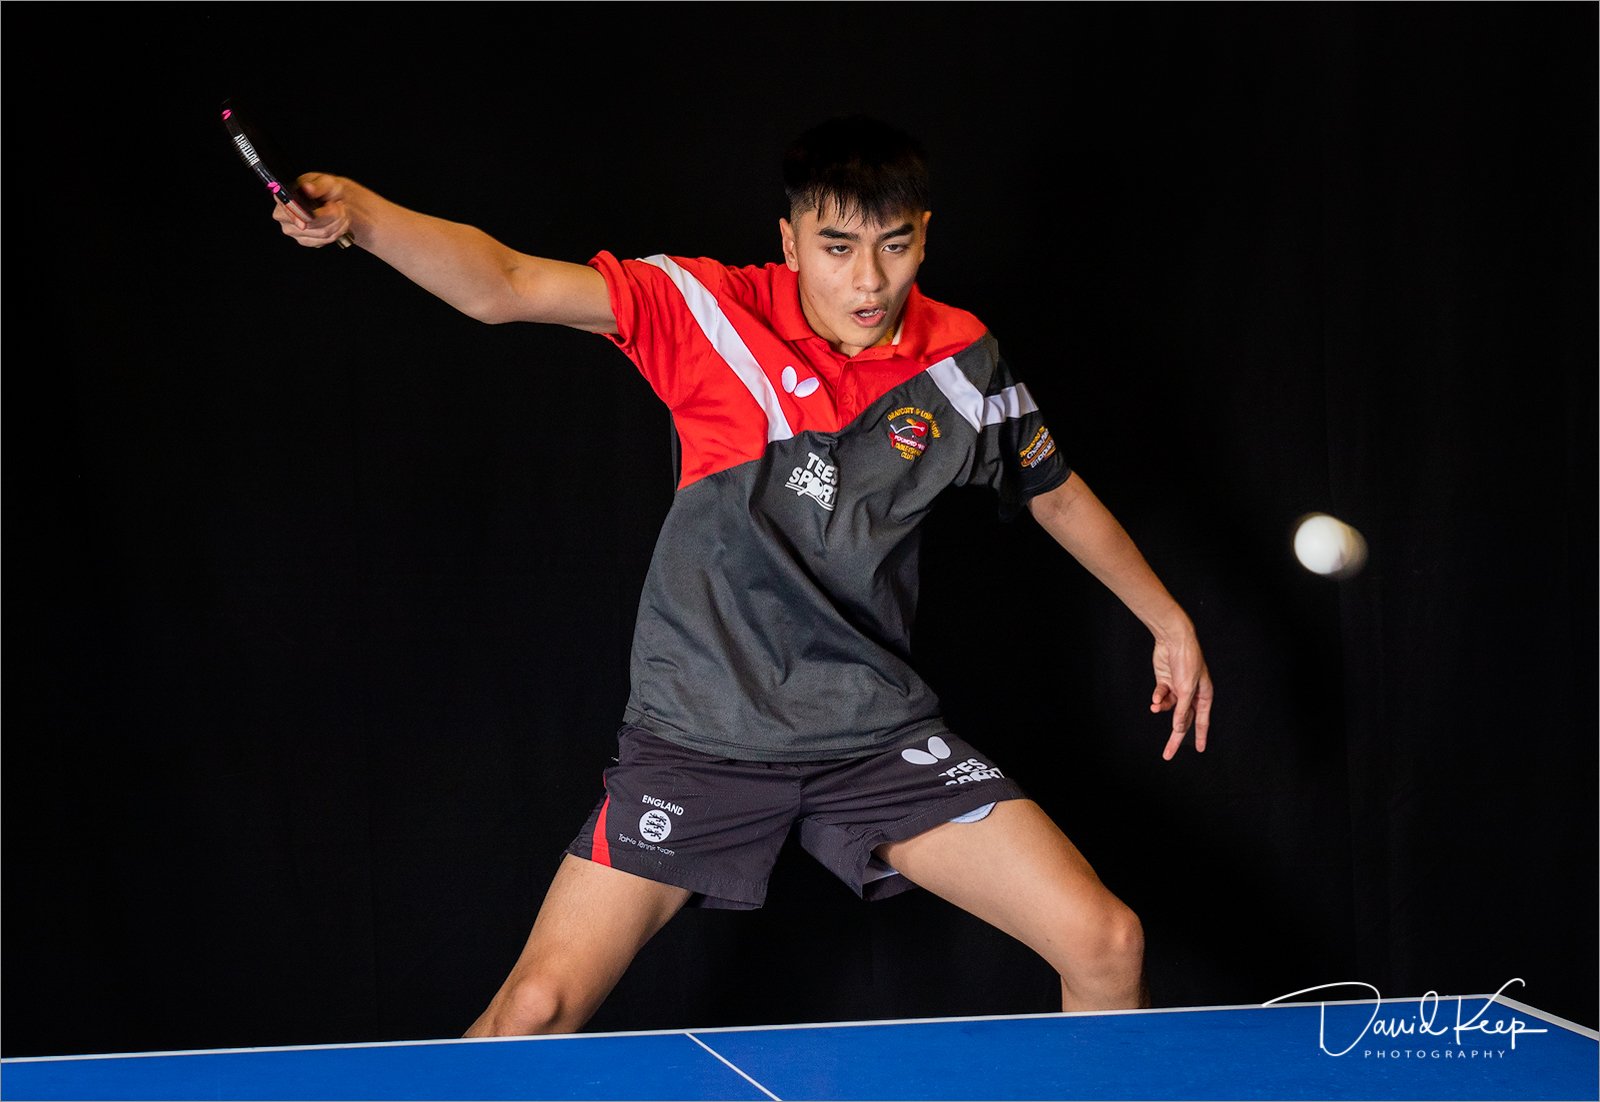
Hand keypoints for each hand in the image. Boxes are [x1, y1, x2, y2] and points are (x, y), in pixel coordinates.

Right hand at [275, 173, 354, 247]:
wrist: (336, 202)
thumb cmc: (327, 190)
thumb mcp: (326, 182)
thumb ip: (318, 186)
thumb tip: (308, 188)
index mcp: (283, 197)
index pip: (288, 209)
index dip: (304, 213)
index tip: (320, 212)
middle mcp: (283, 215)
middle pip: (308, 225)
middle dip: (330, 216)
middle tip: (339, 206)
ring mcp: (293, 230)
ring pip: (320, 234)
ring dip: (337, 223)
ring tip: (340, 212)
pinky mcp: (304, 241)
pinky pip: (324, 241)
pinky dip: (336, 232)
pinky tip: (337, 222)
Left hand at [1150, 630, 1211, 759]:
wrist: (1173, 640)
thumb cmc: (1187, 662)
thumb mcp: (1186, 689)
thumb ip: (1182, 710)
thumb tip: (1178, 728)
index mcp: (1203, 696)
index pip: (1201, 722)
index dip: (1199, 737)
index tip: (1198, 750)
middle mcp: (1191, 694)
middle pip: (1183, 720)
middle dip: (1174, 737)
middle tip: (1167, 755)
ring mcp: (1177, 688)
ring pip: (1169, 708)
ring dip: (1162, 708)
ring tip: (1156, 706)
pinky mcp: (1165, 682)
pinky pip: (1161, 696)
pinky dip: (1158, 698)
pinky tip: (1155, 698)